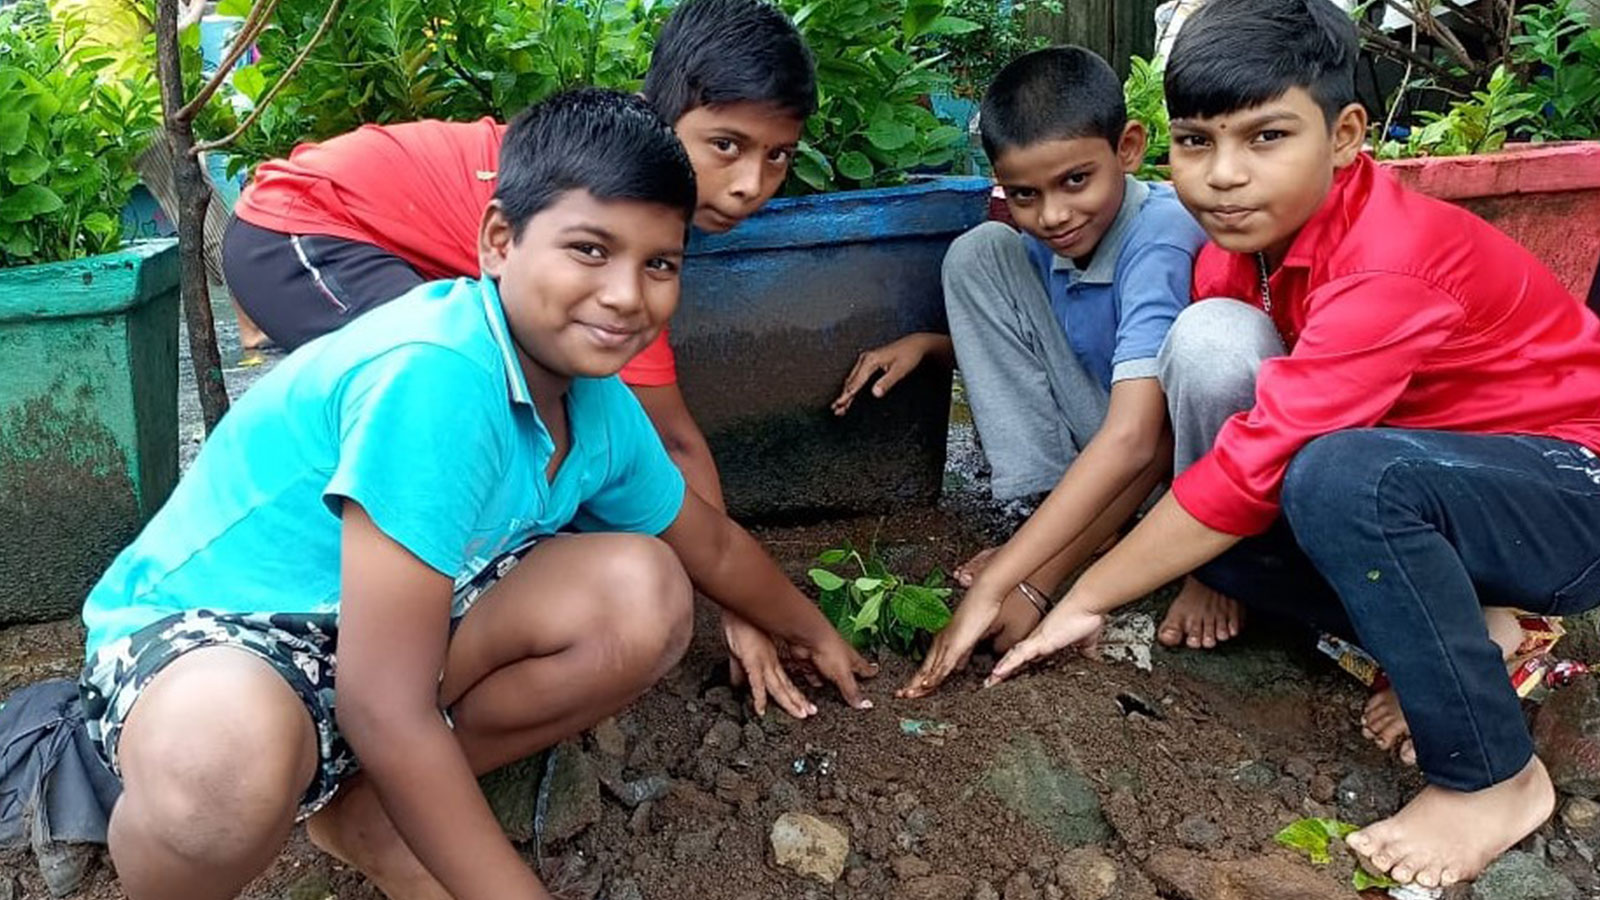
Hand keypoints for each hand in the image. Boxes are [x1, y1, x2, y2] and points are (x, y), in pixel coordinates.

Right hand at [722, 611, 814, 717]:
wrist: (735, 609)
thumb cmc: (738, 624)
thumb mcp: (738, 652)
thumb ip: (739, 670)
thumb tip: (737, 684)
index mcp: (768, 660)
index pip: (784, 681)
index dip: (794, 694)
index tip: (804, 705)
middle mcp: (769, 662)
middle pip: (786, 686)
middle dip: (798, 701)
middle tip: (810, 712)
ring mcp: (762, 662)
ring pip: (779, 686)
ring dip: (789, 701)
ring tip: (799, 713)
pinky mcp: (751, 660)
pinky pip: (756, 682)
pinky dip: (759, 697)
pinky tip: (761, 709)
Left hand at [786, 626, 877, 710]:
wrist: (807, 637)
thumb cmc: (829, 648)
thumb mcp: (844, 675)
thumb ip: (852, 691)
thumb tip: (864, 704)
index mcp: (851, 659)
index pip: (864, 666)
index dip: (870, 670)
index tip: (876, 671)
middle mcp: (838, 658)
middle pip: (846, 670)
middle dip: (849, 677)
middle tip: (856, 683)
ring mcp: (823, 660)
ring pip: (828, 673)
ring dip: (828, 680)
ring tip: (832, 688)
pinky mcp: (808, 662)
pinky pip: (811, 674)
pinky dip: (812, 679)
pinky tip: (813, 686)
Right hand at [831, 334, 940, 415]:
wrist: (915, 344)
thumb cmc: (909, 356)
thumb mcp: (900, 370)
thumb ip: (887, 382)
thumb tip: (875, 393)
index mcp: (870, 360)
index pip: (856, 381)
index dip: (848, 394)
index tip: (841, 404)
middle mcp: (865, 358)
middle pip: (850, 381)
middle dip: (843, 396)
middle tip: (836, 409)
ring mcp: (865, 360)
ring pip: (851, 380)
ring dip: (846, 393)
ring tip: (839, 407)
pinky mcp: (868, 362)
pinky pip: (857, 377)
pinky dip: (852, 387)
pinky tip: (849, 395)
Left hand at [897, 583, 1012, 697]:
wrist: (983, 595)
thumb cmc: (978, 612)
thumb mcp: (968, 638)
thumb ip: (962, 653)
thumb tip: (957, 667)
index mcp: (942, 642)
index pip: (927, 666)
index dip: (918, 680)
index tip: (909, 690)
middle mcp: (940, 643)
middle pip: (923, 670)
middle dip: (911, 685)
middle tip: (900, 696)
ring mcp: (946, 644)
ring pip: (929, 669)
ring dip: (918, 685)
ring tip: (908, 696)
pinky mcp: (955, 645)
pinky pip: (942, 664)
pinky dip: (933, 676)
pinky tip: (926, 686)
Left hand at [985, 602, 1104, 687]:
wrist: (1087, 605)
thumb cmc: (1086, 617)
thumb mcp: (1086, 642)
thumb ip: (1086, 652)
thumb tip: (1091, 659)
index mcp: (1046, 642)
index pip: (1027, 659)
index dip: (1017, 667)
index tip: (1008, 677)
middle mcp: (1038, 641)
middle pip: (1016, 659)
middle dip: (1004, 671)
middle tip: (991, 683)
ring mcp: (1036, 640)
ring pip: (1013, 658)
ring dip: (1001, 670)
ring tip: (989, 683)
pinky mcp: (1039, 641)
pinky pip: (1019, 655)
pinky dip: (1008, 664)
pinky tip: (997, 674)